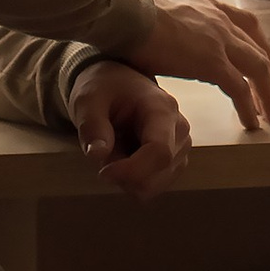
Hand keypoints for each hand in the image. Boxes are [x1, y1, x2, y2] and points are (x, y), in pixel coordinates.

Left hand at [68, 58, 194, 198]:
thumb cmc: (104, 89)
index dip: (131, 171)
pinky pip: (153, 186)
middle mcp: (179, 129)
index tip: (103, 171)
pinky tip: (124, 157)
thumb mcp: (88, 101)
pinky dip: (133, 180)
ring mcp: (181, 147)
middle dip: (124, 174)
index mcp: (162, 109)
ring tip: (115, 150)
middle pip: (158, 174)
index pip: (160, 152)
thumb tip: (96, 154)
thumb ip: (92, 126)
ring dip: (127, 178)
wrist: (118, 84)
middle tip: (104, 151)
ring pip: (154, 185)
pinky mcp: (176, 161)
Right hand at [119, 0, 269, 131]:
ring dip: (268, 95)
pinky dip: (249, 107)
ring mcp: (219, 41)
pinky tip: (252, 123)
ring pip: (258, 70)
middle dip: (268, 73)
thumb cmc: (127, 13)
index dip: (258, 43)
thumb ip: (168, 26)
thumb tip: (157, 38)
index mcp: (206, 6)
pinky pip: (240, 89)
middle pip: (256, 49)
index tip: (265, 57)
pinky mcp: (212, 63)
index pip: (244, 22)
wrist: (125, 12)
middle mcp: (219, 20)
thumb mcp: (158, 12)